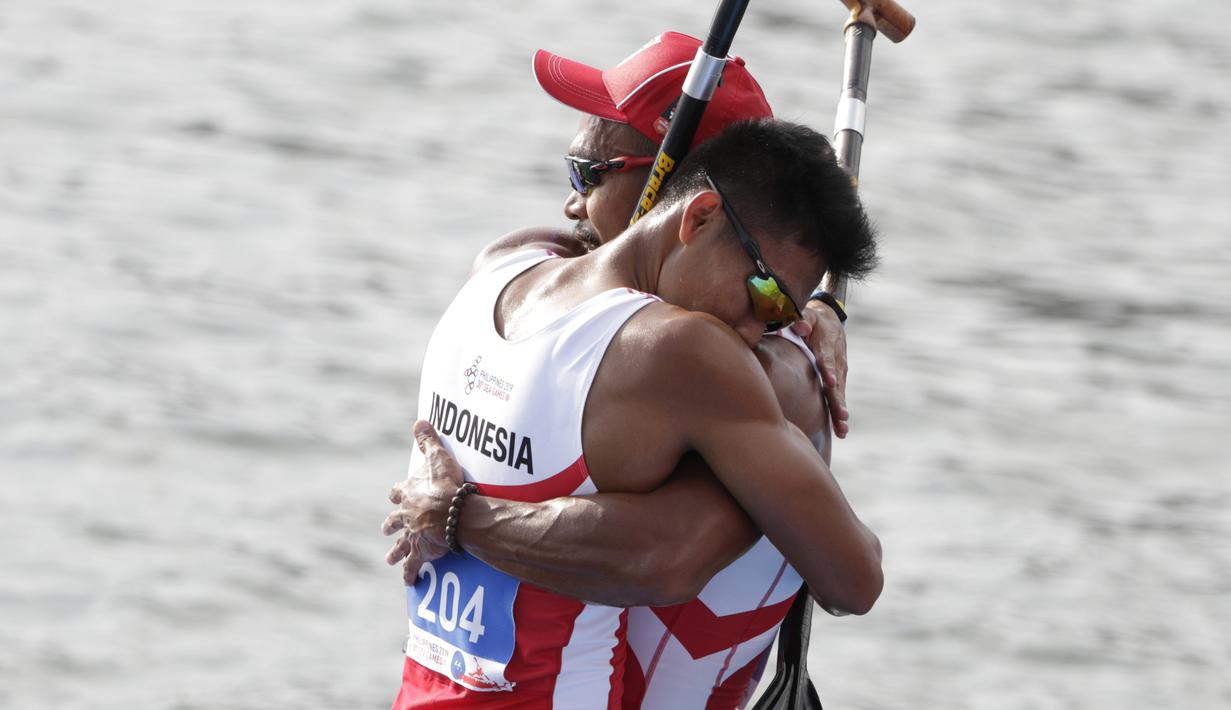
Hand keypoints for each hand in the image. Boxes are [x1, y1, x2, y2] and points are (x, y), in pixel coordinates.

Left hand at [383, 420, 463, 584]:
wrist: (452, 513)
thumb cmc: (446, 486)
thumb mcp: (438, 458)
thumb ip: (428, 441)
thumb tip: (419, 421)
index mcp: (408, 495)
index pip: (398, 492)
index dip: (397, 493)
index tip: (395, 494)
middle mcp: (406, 516)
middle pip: (394, 521)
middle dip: (390, 525)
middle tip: (386, 530)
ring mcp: (412, 535)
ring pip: (400, 546)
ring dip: (395, 552)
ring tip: (389, 560)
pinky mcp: (421, 551)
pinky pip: (414, 565)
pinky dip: (411, 573)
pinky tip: (409, 582)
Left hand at [790, 304, 849, 437]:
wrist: (832, 320)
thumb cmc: (814, 319)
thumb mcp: (808, 313)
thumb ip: (803, 319)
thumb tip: (800, 326)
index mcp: (827, 346)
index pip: (827, 360)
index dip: (829, 371)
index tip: (831, 382)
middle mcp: (837, 361)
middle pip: (837, 384)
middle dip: (838, 401)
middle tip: (842, 417)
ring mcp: (840, 371)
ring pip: (840, 394)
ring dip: (841, 412)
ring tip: (842, 430)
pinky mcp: (840, 378)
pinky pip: (839, 396)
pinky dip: (840, 412)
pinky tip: (841, 430)